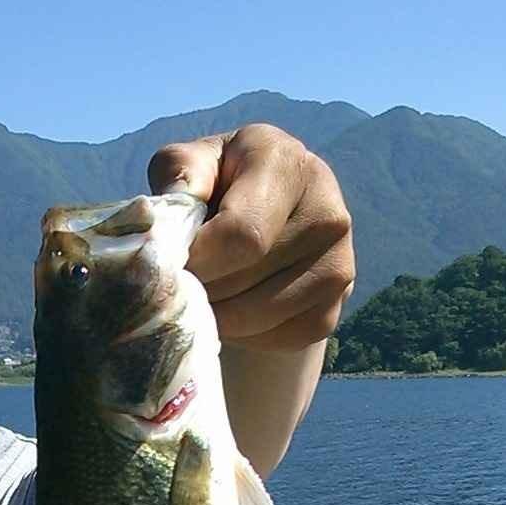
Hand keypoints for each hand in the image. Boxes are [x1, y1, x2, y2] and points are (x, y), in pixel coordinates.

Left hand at [148, 124, 353, 350]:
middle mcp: (326, 213)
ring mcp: (338, 266)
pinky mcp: (332, 311)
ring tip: (201, 292)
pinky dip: (240, 335)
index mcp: (287, 166)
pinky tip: (230, 307)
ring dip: (213, 316)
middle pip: (242, 280)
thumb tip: (167, 218)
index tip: (168, 264)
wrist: (269, 220)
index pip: (241, 235)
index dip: (195, 260)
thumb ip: (178, 173)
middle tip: (178, 281)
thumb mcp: (197, 164)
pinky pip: (272, 340)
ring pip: (254, 318)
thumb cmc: (221, 186)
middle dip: (197, 289)